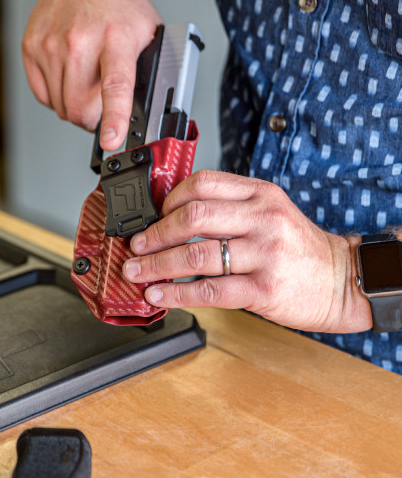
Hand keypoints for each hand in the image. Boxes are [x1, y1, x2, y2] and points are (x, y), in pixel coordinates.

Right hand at [22, 0, 161, 149]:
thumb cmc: (117, 7)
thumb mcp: (147, 36)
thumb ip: (149, 73)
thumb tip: (151, 111)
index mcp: (116, 40)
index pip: (114, 87)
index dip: (113, 118)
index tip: (111, 140)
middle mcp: (80, 42)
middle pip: (80, 108)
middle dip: (92, 122)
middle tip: (101, 112)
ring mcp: (52, 46)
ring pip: (61, 108)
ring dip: (75, 110)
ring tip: (86, 87)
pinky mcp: (32, 48)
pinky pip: (43, 96)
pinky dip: (57, 98)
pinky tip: (68, 81)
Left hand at [122, 170, 371, 332]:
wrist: (341, 280)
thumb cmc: (298, 248)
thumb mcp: (270, 214)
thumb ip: (230, 210)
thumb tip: (175, 219)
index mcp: (260, 194)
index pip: (203, 184)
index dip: (168, 200)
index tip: (152, 216)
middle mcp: (263, 218)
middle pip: (193, 217)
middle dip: (155, 233)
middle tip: (136, 246)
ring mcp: (264, 254)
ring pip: (195, 254)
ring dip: (157, 264)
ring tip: (137, 271)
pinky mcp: (263, 289)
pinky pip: (208, 290)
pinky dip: (176, 292)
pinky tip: (159, 293)